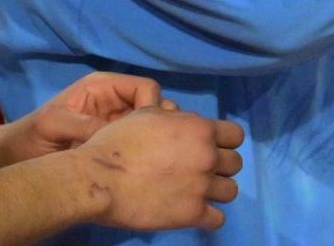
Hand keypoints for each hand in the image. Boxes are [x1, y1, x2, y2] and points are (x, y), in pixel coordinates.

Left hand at [0, 72, 171, 170]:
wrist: (11, 160)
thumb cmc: (29, 137)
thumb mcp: (54, 125)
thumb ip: (86, 125)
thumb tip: (121, 136)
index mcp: (103, 87)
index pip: (146, 88)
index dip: (152, 106)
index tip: (146, 131)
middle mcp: (115, 102)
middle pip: (153, 105)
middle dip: (157, 123)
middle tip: (152, 148)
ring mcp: (115, 124)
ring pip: (149, 126)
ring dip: (151, 139)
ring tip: (146, 159)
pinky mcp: (113, 145)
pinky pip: (137, 144)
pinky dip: (142, 153)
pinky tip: (138, 167)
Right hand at [78, 106, 242, 230]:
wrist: (98, 178)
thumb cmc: (117, 142)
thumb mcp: (146, 114)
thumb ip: (171, 116)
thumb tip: (180, 117)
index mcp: (200, 129)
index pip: (236, 136)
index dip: (225, 142)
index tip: (212, 149)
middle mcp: (207, 156)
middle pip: (235, 164)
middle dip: (220, 168)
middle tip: (200, 172)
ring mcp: (202, 186)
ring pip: (230, 191)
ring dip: (216, 192)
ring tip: (197, 193)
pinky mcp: (192, 213)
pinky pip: (217, 219)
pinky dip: (209, 217)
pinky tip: (195, 213)